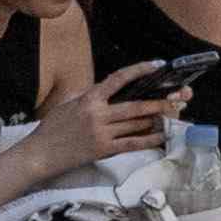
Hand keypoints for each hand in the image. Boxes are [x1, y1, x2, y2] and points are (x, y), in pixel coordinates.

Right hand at [20, 75, 182, 181]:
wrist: (40, 154)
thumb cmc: (53, 128)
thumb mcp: (69, 104)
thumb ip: (90, 95)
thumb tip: (108, 89)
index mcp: (89, 98)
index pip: (118, 79)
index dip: (139, 70)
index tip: (156, 66)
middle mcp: (98, 114)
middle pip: (136, 105)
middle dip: (160, 100)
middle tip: (180, 96)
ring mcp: (102, 133)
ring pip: (137, 124)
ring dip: (158, 118)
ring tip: (175, 113)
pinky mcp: (104, 150)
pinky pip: (132, 143)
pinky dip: (149, 140)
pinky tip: (162, 136)